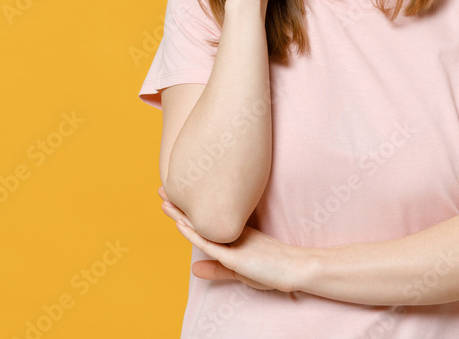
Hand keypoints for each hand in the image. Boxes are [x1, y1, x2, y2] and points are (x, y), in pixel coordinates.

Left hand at [157, 185, 305, 292]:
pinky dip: (194, 234)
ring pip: (201, 225)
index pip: (204, 220)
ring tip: (164, 196)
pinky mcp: (235, 256)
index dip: (186, 210)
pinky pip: (210, 243)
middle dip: (179, 203)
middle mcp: (230, 232)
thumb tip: (194, 268)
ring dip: (180, 213)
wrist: (295, 269)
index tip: (171, 197)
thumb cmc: (270, 270)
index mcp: (231, 234)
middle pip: (200, 216)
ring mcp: (233, 242)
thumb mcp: (238, 271)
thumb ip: (216, 269)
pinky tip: (179, 225)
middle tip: (162, 186)